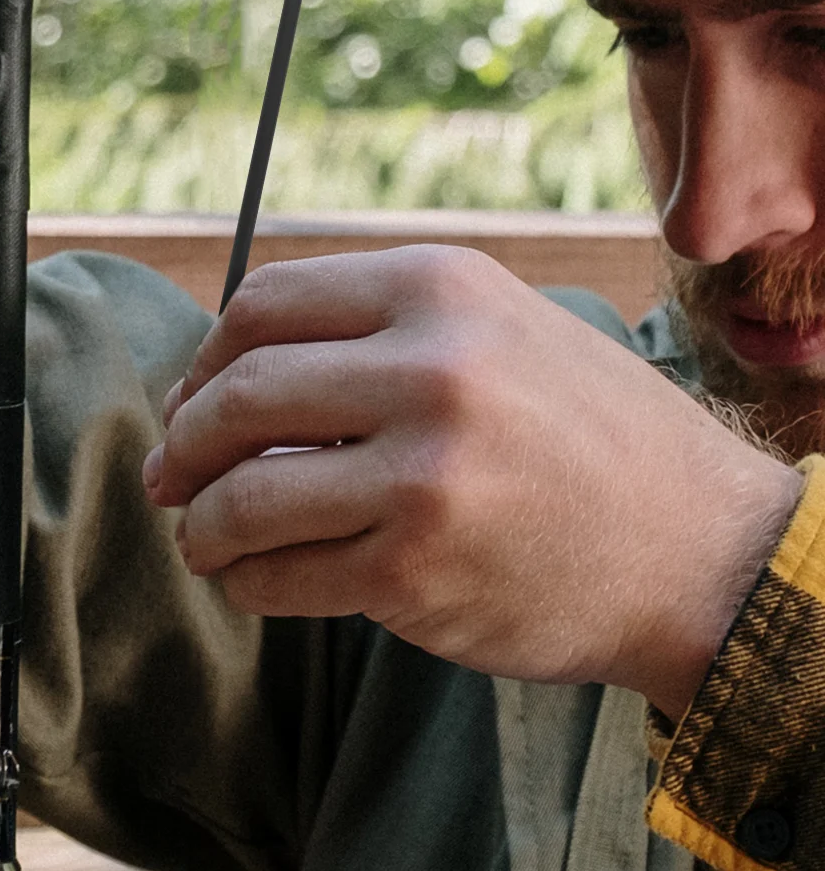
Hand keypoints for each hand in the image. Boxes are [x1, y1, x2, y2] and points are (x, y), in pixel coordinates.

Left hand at [143, 246, 802, 717]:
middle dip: (184, 445)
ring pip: (241, 499)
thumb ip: (379, 334)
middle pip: (237, 399)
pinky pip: (277, 577)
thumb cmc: (589, 443)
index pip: (263, 307)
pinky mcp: (412, 570)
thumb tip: (230, 373)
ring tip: (201, 539)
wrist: (699, 554)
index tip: (192, 404)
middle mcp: (430, 370)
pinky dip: (244, 582)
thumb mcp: (500, 335)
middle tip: (171, 478)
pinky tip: (250, 581)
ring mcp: (420, 476)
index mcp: (442, 289)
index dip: (205, 362)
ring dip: (200, 525)